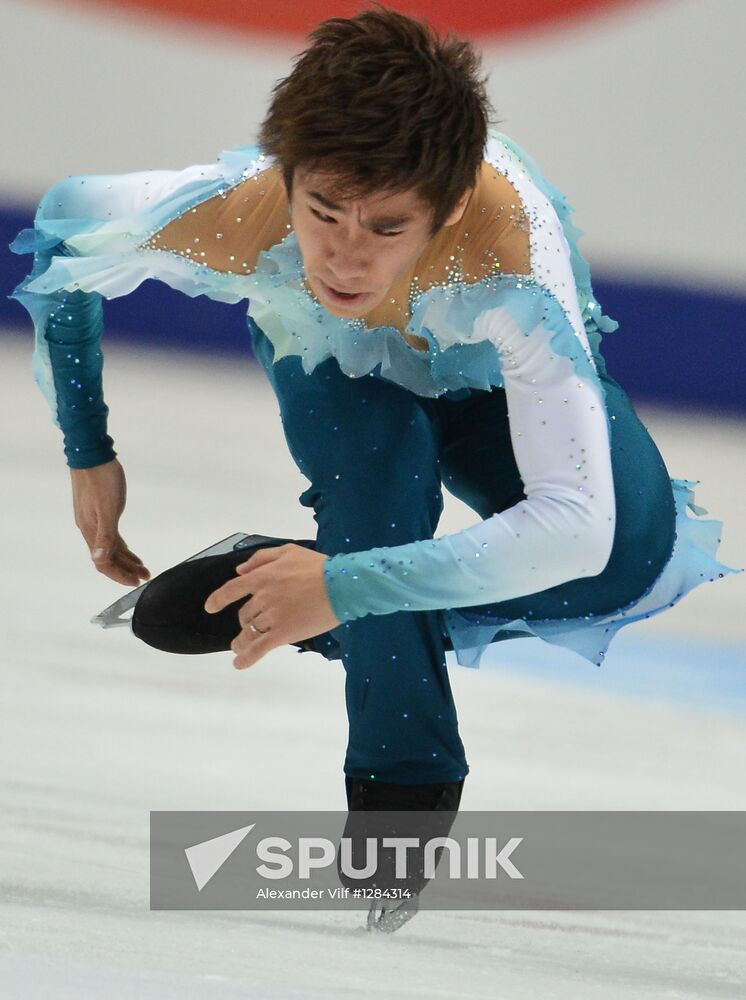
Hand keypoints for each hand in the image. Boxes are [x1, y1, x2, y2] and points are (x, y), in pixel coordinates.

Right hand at [69, 458, 150, 586]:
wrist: (92, 454)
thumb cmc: (101, 478)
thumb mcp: (108, 507)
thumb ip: (105, 535)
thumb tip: (98, 560)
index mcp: (90, 530)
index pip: (103, 563)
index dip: (118, 575)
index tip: (135, 582)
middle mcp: (90, 529)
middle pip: (107, 559)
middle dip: (125, 570)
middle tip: (144, 577)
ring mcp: (94, 520)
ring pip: (110, 548)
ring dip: (126, 560)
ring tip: (143, 568)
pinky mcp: (100, 512)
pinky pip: (111, 536)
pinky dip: (122, 547)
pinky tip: (131, 552)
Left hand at [204, 543, 340, 668]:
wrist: (342, 585)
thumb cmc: (319, 567)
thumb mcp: (289, 551)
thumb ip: (261, 558)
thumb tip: (240, 570)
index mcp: (263, 577)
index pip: (232, 590)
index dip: (218, 599)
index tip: (210, 607)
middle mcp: (263, 597)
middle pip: (245, 614)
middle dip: (244, 621)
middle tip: (247, 628)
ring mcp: (273, 616)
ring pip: (250, 632)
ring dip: (243, 641)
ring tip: (239, 647)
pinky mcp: (284, 633)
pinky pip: (259, 648)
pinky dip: (247, 658)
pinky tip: (239, 664)